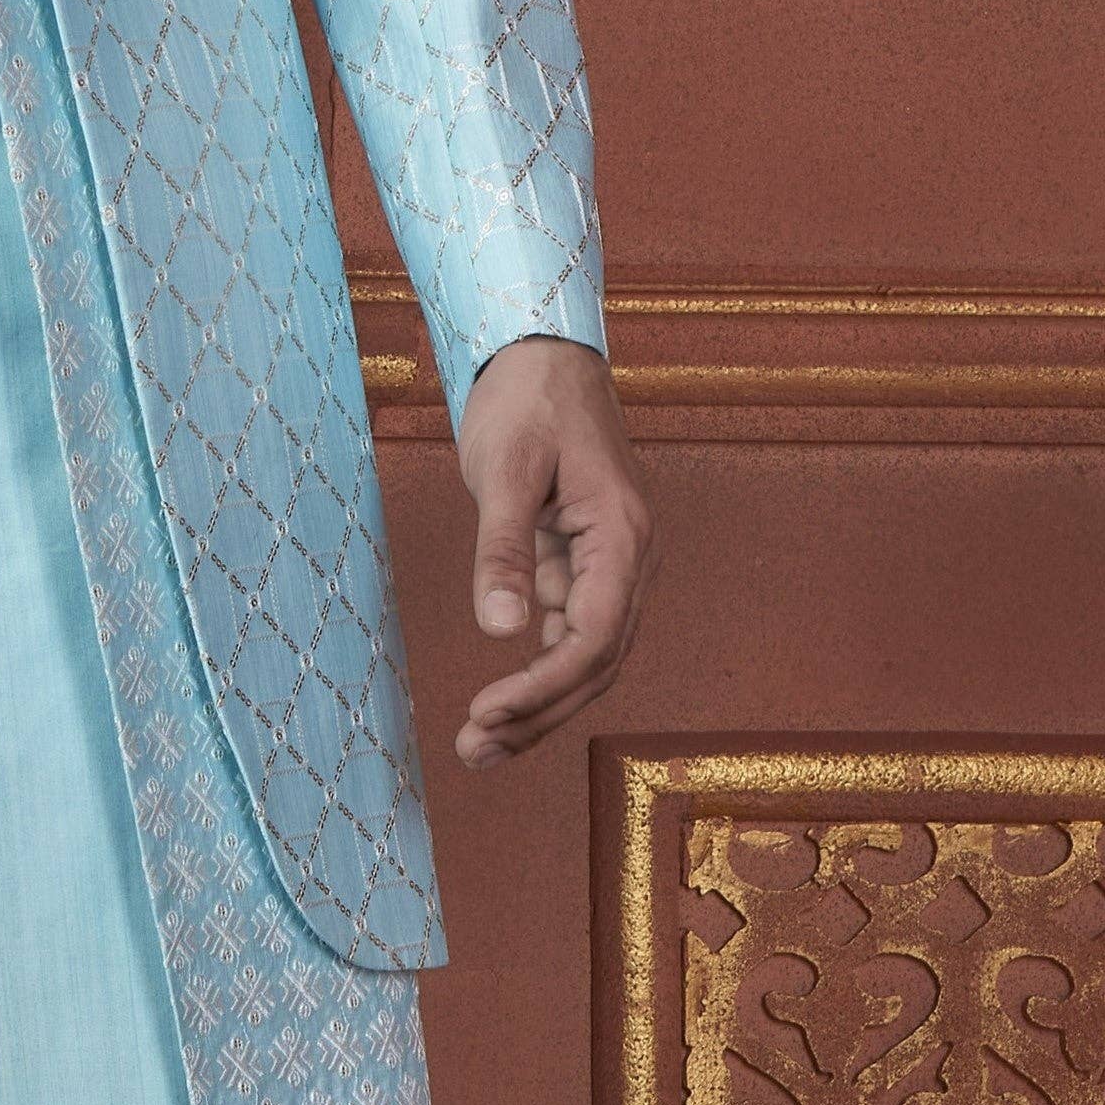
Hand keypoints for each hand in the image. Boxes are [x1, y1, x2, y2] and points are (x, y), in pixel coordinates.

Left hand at [451, 333, 651, 766]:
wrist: (542, 354)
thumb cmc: (526, 401)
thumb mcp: (504, 470)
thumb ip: (503, 551)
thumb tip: (498, 630)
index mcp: (622, 535)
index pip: (593, 636)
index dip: (543, 685)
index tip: (486, 711)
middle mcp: (630, 559)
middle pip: (597, 661)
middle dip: (539, 713)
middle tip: (475, 750)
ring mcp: (611, 564)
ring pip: (586, 655)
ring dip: (539, 704)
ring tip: (480, 746)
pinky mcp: (585, 562)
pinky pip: (571, 632)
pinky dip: (538, 671)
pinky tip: (501, 707)